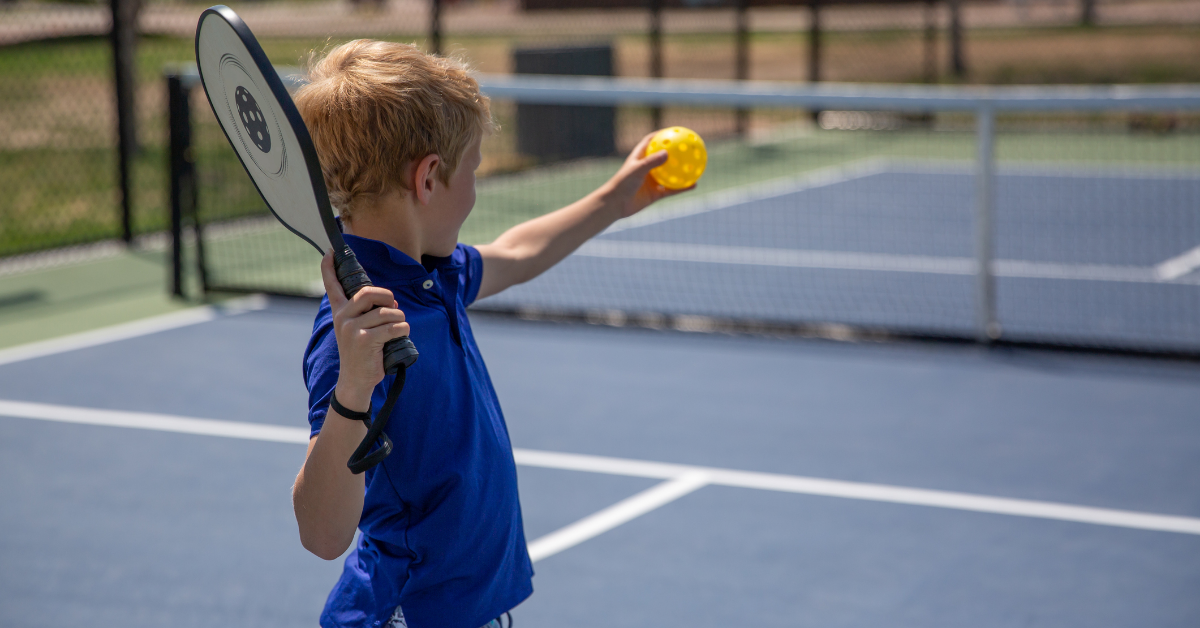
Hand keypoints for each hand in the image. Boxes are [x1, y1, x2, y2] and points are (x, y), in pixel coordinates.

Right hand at [320, 252, 410, 409]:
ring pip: (388, 312)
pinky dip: (403, 329)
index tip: (330, 251)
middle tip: (393, 307)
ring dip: (399, 319)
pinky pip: (394, 326)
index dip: (329, 267)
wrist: (356, 380)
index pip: (332, 285)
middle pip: (370, 292)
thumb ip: (370, 312)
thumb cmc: (363, 352)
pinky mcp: (365, 340)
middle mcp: (343, 317)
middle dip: (389, 297)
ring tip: (396, 329)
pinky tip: (400, 336)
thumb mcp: (360, 329)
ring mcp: (352, 328)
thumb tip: (391, 300)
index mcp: (340, 312)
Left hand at [604, 132, 695, 218]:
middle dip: (676, 151)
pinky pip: (672, 189)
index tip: (674, 130)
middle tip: (690, 145)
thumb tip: (668, 153)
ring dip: (682, 170)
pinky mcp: (655, 193)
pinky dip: (682, 187)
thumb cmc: (622, 184)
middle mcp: (647, 168)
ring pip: (671, 174)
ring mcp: (652, 181)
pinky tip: (694, 185)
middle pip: (664, 156)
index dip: (661, 134)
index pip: (651, 141)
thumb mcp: (637, 170)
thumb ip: (652, 162)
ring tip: (697, 164)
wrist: (616, 205)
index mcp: (640, 157)